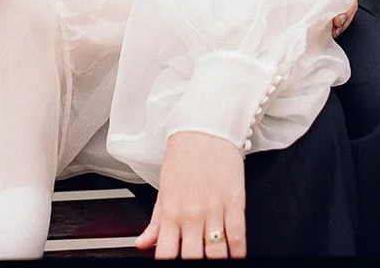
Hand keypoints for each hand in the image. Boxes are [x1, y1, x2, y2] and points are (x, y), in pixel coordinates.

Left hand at [136, 130, 245, 258]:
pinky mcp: (235, 202)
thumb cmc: (182, 154)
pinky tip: (234, 255)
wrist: (204, 125)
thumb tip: (142, 243)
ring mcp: (214, 209)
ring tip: (212, 255)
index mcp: (171, 210)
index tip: (173, 265)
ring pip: (216, 253)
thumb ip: (155, 221)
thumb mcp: (164, 187)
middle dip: (193, 263)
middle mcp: (192, 214)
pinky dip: (237, 253)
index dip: (169, 264)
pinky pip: (237, 238)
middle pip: (193, 258)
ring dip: (215, 259)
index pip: (167, 254)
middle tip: (195, 258)